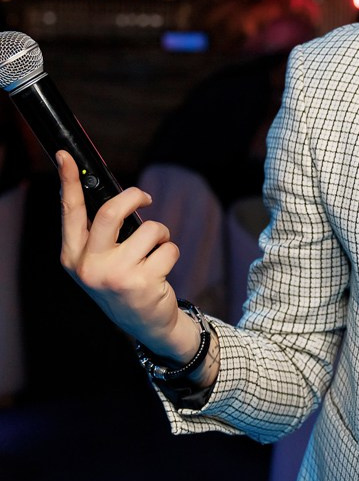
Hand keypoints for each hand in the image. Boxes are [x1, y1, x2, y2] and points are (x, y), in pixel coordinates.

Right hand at [57, 150, 199, 360]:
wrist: (145, 324)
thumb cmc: (122, 282)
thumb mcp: (100, 261)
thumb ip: (99, 233)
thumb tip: (114, 194)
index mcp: (73, 256)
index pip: (70, 212)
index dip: (68, 181)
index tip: (65, 156)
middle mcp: (89, 266)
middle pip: (111, 211)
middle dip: (134, 196)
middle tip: (145, 198)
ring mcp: (115, 275)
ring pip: (150, 229)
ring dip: (161, 234)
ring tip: (155, 250)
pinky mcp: (142, 282)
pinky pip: (168, 248)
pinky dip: (171, 252)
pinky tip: (161, 269)